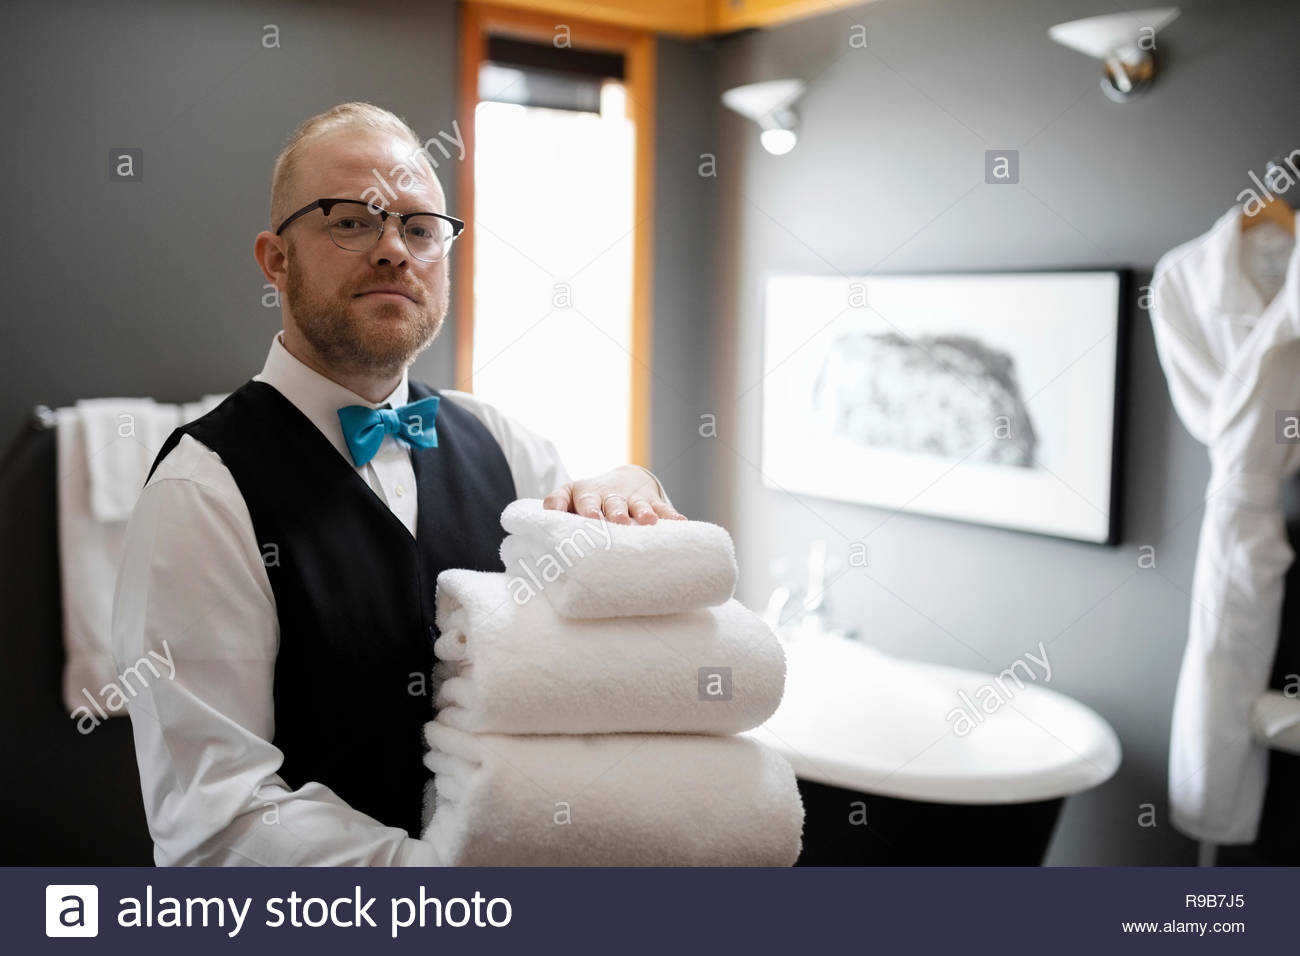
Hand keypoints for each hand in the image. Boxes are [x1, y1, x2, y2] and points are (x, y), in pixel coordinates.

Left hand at [543, 464, 685, 524]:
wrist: (623, 479)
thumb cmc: (589, 499)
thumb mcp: (569, 499)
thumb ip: (555, 508)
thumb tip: (540, 528)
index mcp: (585, 495)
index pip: (583, 501)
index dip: (586, 508)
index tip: (589, 517)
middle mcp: (608, 494)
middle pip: (611, 503)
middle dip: (614, 512)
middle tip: (616, 521)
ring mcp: (631, 497)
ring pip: (637, 505)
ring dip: (642, 513)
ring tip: (648, 521)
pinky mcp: (651, 500)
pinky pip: (662, 508)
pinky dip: (670, 516)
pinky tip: (679, 523)